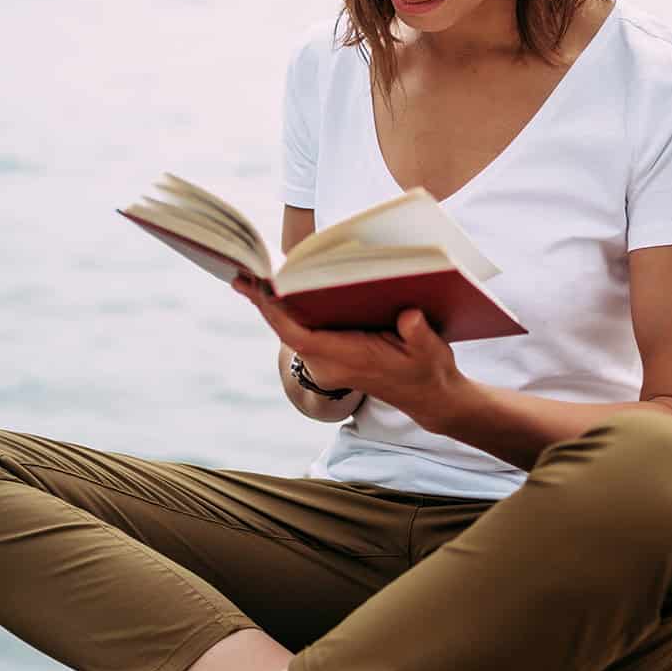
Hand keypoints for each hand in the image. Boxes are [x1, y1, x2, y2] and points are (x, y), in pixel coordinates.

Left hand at [231, 273, 467, 430]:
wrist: (429, 396)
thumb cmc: (429, 370)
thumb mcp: (431, 351)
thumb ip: (418, 334)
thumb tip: (409, 316)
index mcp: (347, 360)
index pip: (302, 337)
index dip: (278, 314)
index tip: (259, 291)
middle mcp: (329, 364)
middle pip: (288, 330)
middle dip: (265, 303)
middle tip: (240, 274)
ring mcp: (327, 363)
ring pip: (291, 331)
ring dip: (272, 306)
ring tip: (249, 275)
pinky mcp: (329, 357)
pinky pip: (301, 332)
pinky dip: (287, 311)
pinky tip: (277, 289)